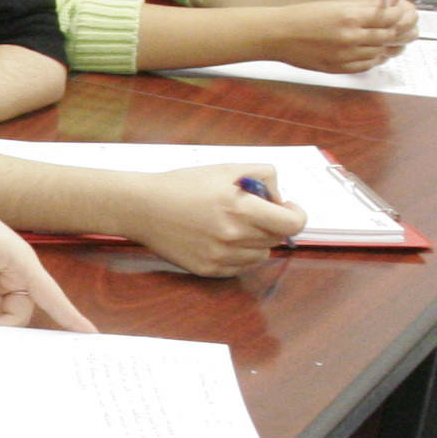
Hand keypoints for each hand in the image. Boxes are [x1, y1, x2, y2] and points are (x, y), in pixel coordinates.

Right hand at [120, 164, 306, 276]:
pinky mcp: (207, 269)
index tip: (284, 207)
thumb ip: (263, 175)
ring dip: (256, 241)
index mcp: (240, 209)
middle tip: (252, 211)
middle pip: (278, 238)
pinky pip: (240, 267)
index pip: (293, 224)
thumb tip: (279, 198)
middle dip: (272, 223)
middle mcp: (233, 237)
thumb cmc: (183, 185)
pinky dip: (239, 254)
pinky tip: (221, 239)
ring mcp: (219, 257)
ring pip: (261, 254)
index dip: (295, 214)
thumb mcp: (226, 168)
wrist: (141, 207)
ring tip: (234, 226)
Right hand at [273, 0, 418, 73]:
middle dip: (391, 30)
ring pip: (378, 52)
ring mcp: (345, 55)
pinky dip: (371, 59)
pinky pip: (365, 66)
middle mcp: (350, 37)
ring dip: (382, 45)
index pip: (389, 17)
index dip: (397, 15)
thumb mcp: (333, 5)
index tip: (398, 12)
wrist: (276, 36)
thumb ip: (361, 7)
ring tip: (378, 39)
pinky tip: (367, 52)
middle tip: (391, 26)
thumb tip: (385, 5)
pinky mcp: (338, 68)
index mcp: (350, 17)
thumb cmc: (300, 17)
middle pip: (387, 35)